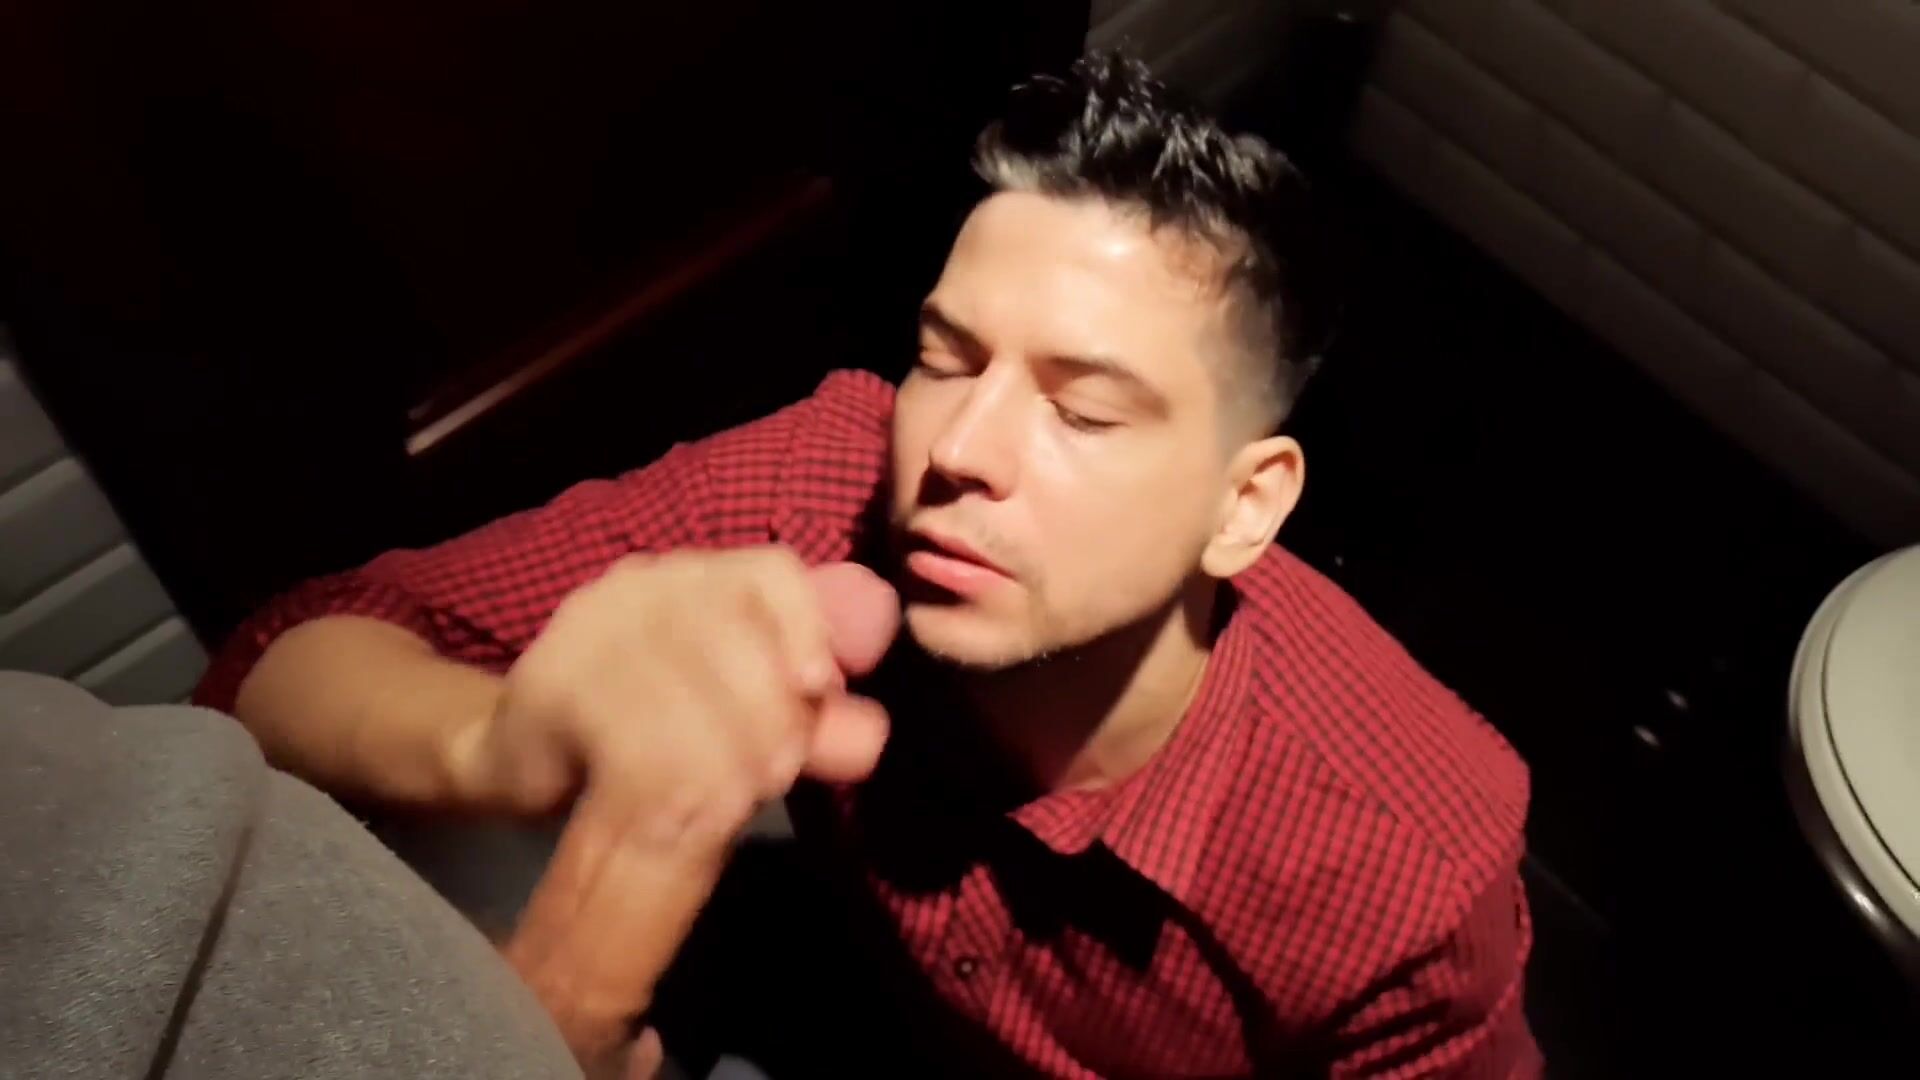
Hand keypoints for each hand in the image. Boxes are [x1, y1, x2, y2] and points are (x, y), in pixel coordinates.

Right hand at [462, 549, 898, 1063]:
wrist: (510, 760)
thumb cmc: (640, 736)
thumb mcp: (739, 724)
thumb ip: (803, 718)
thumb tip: (869, 734)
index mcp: (697, 578)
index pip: (773, 571)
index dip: (809, 626)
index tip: (825, 688)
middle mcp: (645, 584)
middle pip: (735, 626)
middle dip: (770, 709)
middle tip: (779, 773)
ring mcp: (589, 625)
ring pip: (686, 681)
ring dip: (723, 751)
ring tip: (736, 799)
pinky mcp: (548, 681)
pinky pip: (627, 728)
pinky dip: (666, 774)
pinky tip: (681, 808)